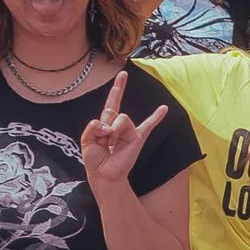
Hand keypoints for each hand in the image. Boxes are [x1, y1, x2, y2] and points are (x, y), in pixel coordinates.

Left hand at [82, 70, 166, 190]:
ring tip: (112, 146)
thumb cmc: (94, 159)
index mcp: (106, 123)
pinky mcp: (137, 138)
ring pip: (122, 119)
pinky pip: (148, 125)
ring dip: (114, 133)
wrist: (103, 175)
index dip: (117, 89)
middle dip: (104, 128)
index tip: (123, 74)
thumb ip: (93, 127)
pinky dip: (156, 117)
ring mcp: (129, 130)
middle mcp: (119, 124)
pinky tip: (164, 109)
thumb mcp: (86, 140)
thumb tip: (109, 126)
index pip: (112, 102)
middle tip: (104, 141)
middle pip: (112, 113)